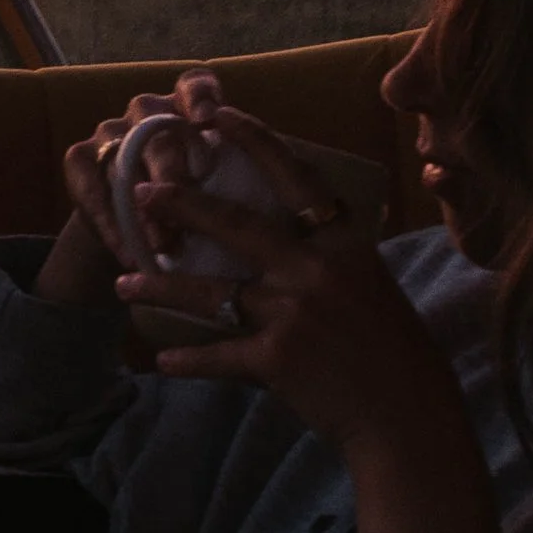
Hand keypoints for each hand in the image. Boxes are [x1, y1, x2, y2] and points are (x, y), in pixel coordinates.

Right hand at [36, 71, 225, 307]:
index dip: (200, 98)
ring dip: (143, 208)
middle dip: (174, 178)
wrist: (140, 228)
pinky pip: (90, 187)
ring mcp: (111, 130)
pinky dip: (111, 224)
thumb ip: (241, 179)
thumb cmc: (200, 206)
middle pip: (159, 133)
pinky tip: (129, 253)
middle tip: (189, 214)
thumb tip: (281, 201)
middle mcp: (148, 110)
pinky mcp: (80, 157)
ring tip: (163, 245)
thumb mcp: (229, 189)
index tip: (208, 120)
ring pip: (123, 161)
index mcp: (188, 105)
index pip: (195, 86)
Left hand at [117, 105, 501, 532]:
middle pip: (236, 225)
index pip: (294, 177)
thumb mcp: (372, 284)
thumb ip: (331, 256)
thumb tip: (292, 233)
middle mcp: (317, 270)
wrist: (408, 417)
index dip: (254, 140)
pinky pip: (217, 354)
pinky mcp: (277, 360)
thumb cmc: (396, 351)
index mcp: (345, 244)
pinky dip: (187, 359)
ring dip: (161, 286)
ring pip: (211, 292)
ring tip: (123, 282)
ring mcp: (294, 314)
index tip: (217, 116)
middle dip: (183, 204)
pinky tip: (158, 360)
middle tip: (143, 191)